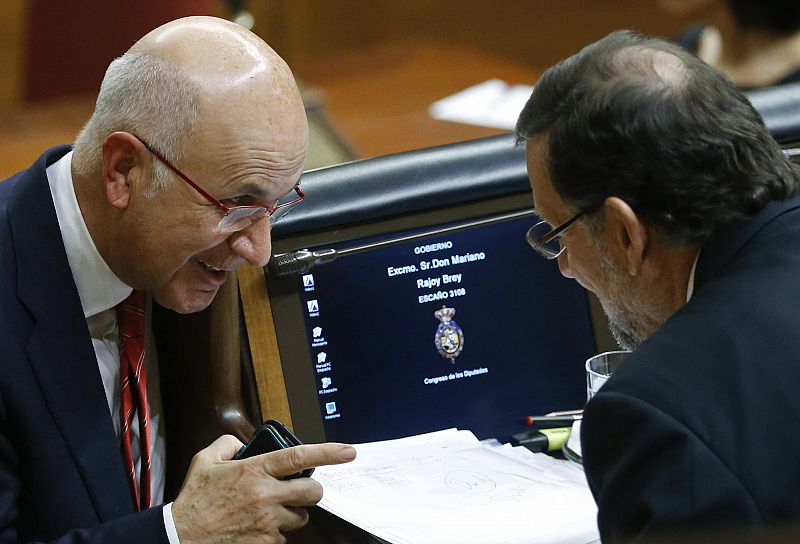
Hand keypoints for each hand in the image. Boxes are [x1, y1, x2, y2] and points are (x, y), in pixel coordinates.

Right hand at [171, 435, 355, 543]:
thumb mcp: (205, 461)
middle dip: (311, 491)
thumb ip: (227, 444)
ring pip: (300, 517)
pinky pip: (284, 537)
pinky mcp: (265, 543)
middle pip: (313, 492)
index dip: (329, 453)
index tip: (349, 451)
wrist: (180, 538)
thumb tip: (241, 441)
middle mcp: (265, 495)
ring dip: (291, 513)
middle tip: (298, 490)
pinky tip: (255, 527)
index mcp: (254, 470)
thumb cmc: (194, 501)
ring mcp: (267, 522)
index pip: (299, 457)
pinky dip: (275, 533)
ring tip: (267, 511)